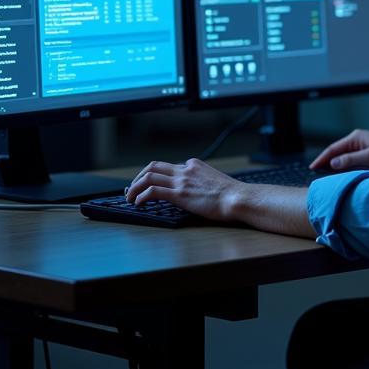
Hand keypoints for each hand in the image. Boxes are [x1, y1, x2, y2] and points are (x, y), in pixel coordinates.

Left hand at [125, 158, 240, 221]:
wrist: (237, 198)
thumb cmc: (230, 195)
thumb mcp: (213, 181)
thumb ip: (200, 181)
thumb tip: (193, 191)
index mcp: (193, 165)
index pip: (167, 166)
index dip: (152, 175)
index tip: (146, 184)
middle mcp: (185, 169)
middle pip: (153, 166)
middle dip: (138, 177)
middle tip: (132, 188)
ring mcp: (182, 181)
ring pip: (149, 177)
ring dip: (135, 187)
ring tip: (130, 198)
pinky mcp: (180, 194)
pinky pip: (153, 191)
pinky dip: (141, 196)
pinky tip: (138, 203)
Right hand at [309, 129, 368, 172]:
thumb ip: (352, 159)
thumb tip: (333, 163)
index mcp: (356, 137)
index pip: (333, 148)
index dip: (321, 158)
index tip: (312, 168)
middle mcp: (357, 141)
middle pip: (336, 153)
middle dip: (325, 163)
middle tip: (314, 175)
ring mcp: (361, 149)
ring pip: (343, 159)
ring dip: (334, 167)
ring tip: (324, 178)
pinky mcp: (366, 157)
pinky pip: (350, 163)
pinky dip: (344, 170)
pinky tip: (339, 177)